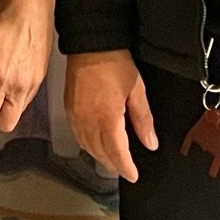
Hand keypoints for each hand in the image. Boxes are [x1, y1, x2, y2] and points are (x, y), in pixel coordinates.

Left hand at [0, 0, 52, 133]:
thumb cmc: (3, 19)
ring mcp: (34, 82)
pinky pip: (28, 95)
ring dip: (6, 108)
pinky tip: (10, 78)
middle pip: (8, 123)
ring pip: (19, 110)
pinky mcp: (42, 75)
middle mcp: (20, 85)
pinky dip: (16, 95)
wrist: (29, 5)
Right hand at [65, 49, 157, 183]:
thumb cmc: (114, 62)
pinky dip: (88, 145)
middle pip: (101, 154)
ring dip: (100, 157)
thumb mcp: (137, 89)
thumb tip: (150, 143)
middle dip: (114, 165)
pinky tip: (95, 144)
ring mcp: (76, 117)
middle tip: (125, 169)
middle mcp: (88, 122)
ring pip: (88, 148)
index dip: (126, 168)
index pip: (117, 154)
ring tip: (112, 160)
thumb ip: (143, 119)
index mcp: (107, 118)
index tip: (133, 175)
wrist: (90, 44)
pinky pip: (78, 136)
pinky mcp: (68, 110)